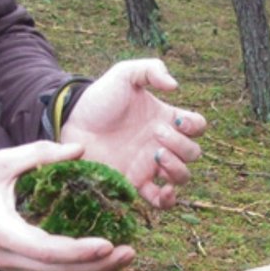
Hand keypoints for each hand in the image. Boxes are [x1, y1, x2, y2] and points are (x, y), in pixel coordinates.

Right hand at [0, 141, 134, 270]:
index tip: (108, 244)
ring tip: (125, 256)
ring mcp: (11, 265)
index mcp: (2, 231)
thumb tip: (80, 149)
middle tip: (130, 252)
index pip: (47, 251)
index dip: (79, 252)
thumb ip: (40, 154)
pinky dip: (79, 269)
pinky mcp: (17, 265)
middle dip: (97, 267)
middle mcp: (7, 256)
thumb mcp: (0, 161)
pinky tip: (102, 258)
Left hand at [60, 58, 205, 208]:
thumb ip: (150, 69)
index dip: (195, 125)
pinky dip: (168, 200)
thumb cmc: (99, 97)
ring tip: (156, 153)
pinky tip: (163, 189)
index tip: (178, 119)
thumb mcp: (125, 73)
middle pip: (193, 153)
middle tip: (156, 133)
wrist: (72, 120)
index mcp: (165, 119)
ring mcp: (149, 165)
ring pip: (182, 177)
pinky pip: (160, 201)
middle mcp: (162, 144)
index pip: (197, 127)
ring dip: (177, 167)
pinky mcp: (134, 183)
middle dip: (181, 144)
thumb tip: (174, 86)